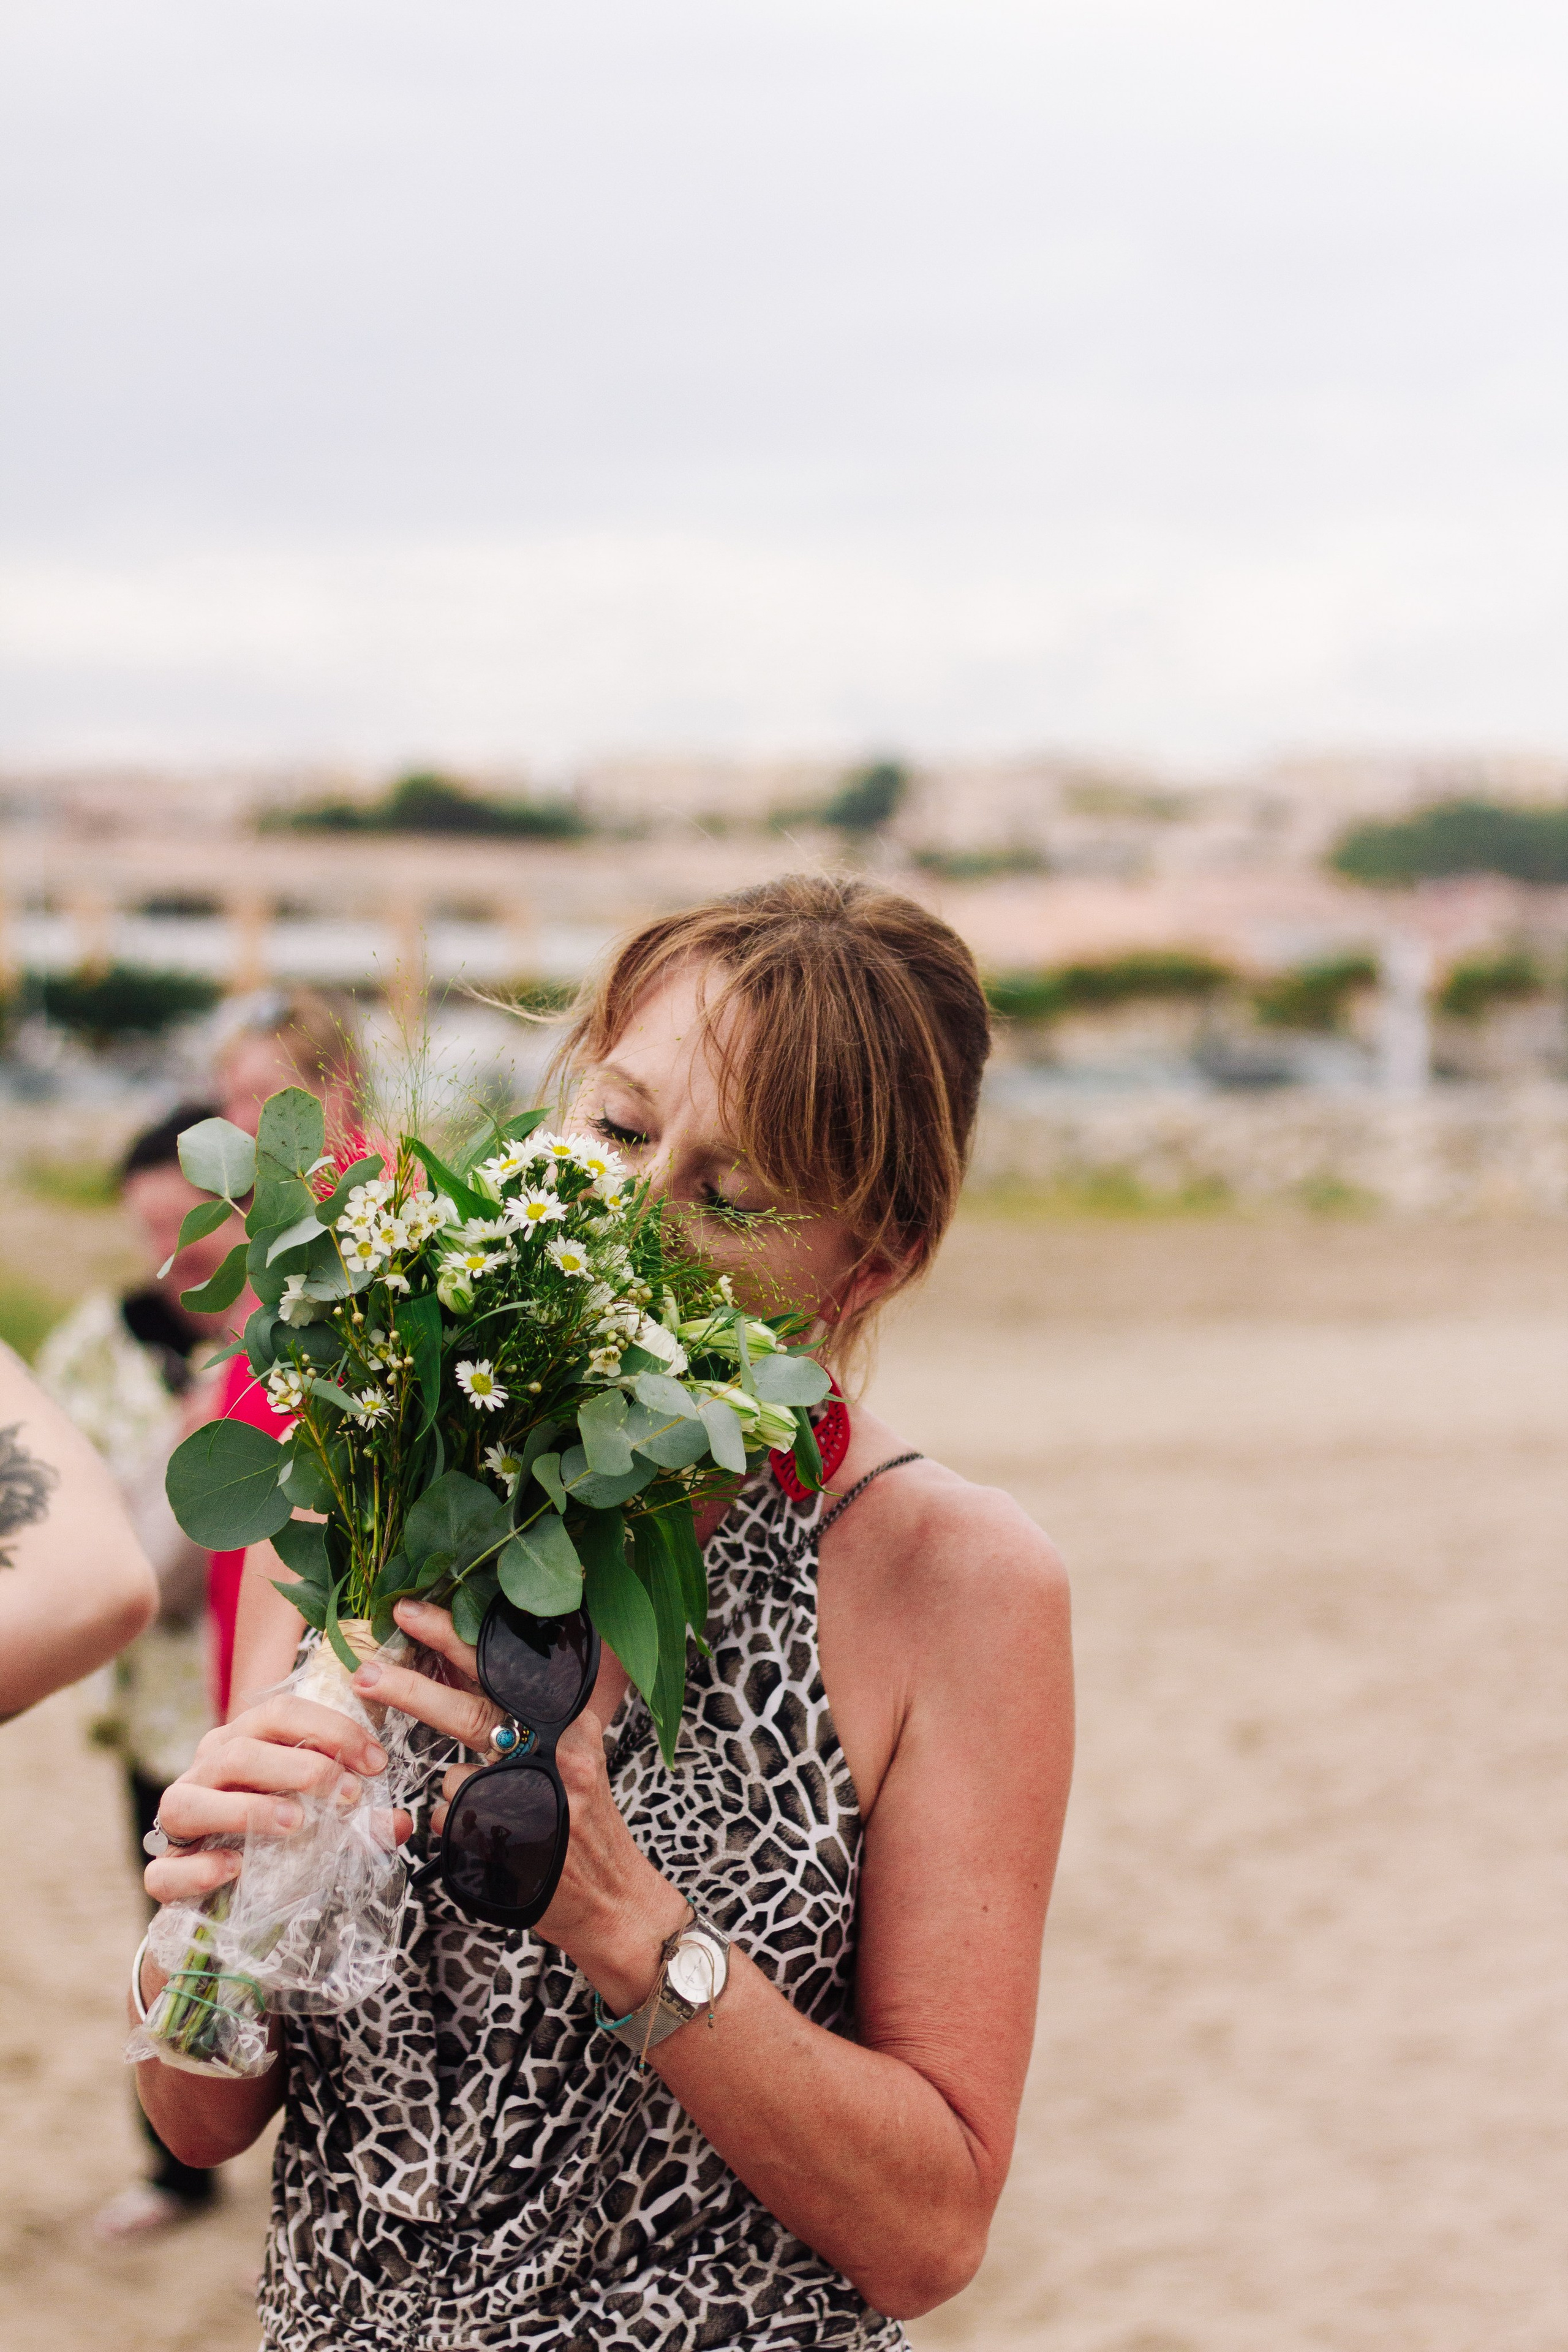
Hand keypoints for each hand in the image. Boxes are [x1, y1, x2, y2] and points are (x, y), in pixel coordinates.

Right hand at [144, 1698, 403, 1905]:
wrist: (226, 1891)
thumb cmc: (279, 1836)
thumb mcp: (324, 1820)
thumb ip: (361, 1820)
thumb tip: (401, 1823)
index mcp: (243, 1742)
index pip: (280, 1713)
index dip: (331, 1730)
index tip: (376, 1762)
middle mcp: (204, 1771)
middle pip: (240, 1752)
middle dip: (299, 1768)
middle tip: (347, 1795)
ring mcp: (176, 1820)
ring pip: (188, 1802)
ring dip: (246, 1809)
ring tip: (296, 1824)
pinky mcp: (161, 1872)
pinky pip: (163, 1871)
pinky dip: (197, 1868)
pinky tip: (235, 1869)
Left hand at [353, 1598, 685, 2004]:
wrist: (615, 1904)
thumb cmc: (584, 1822)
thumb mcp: (574, 1754)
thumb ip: (527, 1718)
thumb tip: (463, 1676)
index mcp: (569, 1719)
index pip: (505, 1666)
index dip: (453, 1638)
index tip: (409, 1611)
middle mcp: (557, 1750)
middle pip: (472, 1709)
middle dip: (413, 1687)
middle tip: (367, 1671)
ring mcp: (537, 1796)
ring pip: (455, 1774)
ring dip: (458, 1791)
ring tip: (492, 1808)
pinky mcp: (514, 1840)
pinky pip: (455, 1823)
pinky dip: (462, 1829)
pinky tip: (496, 1841)